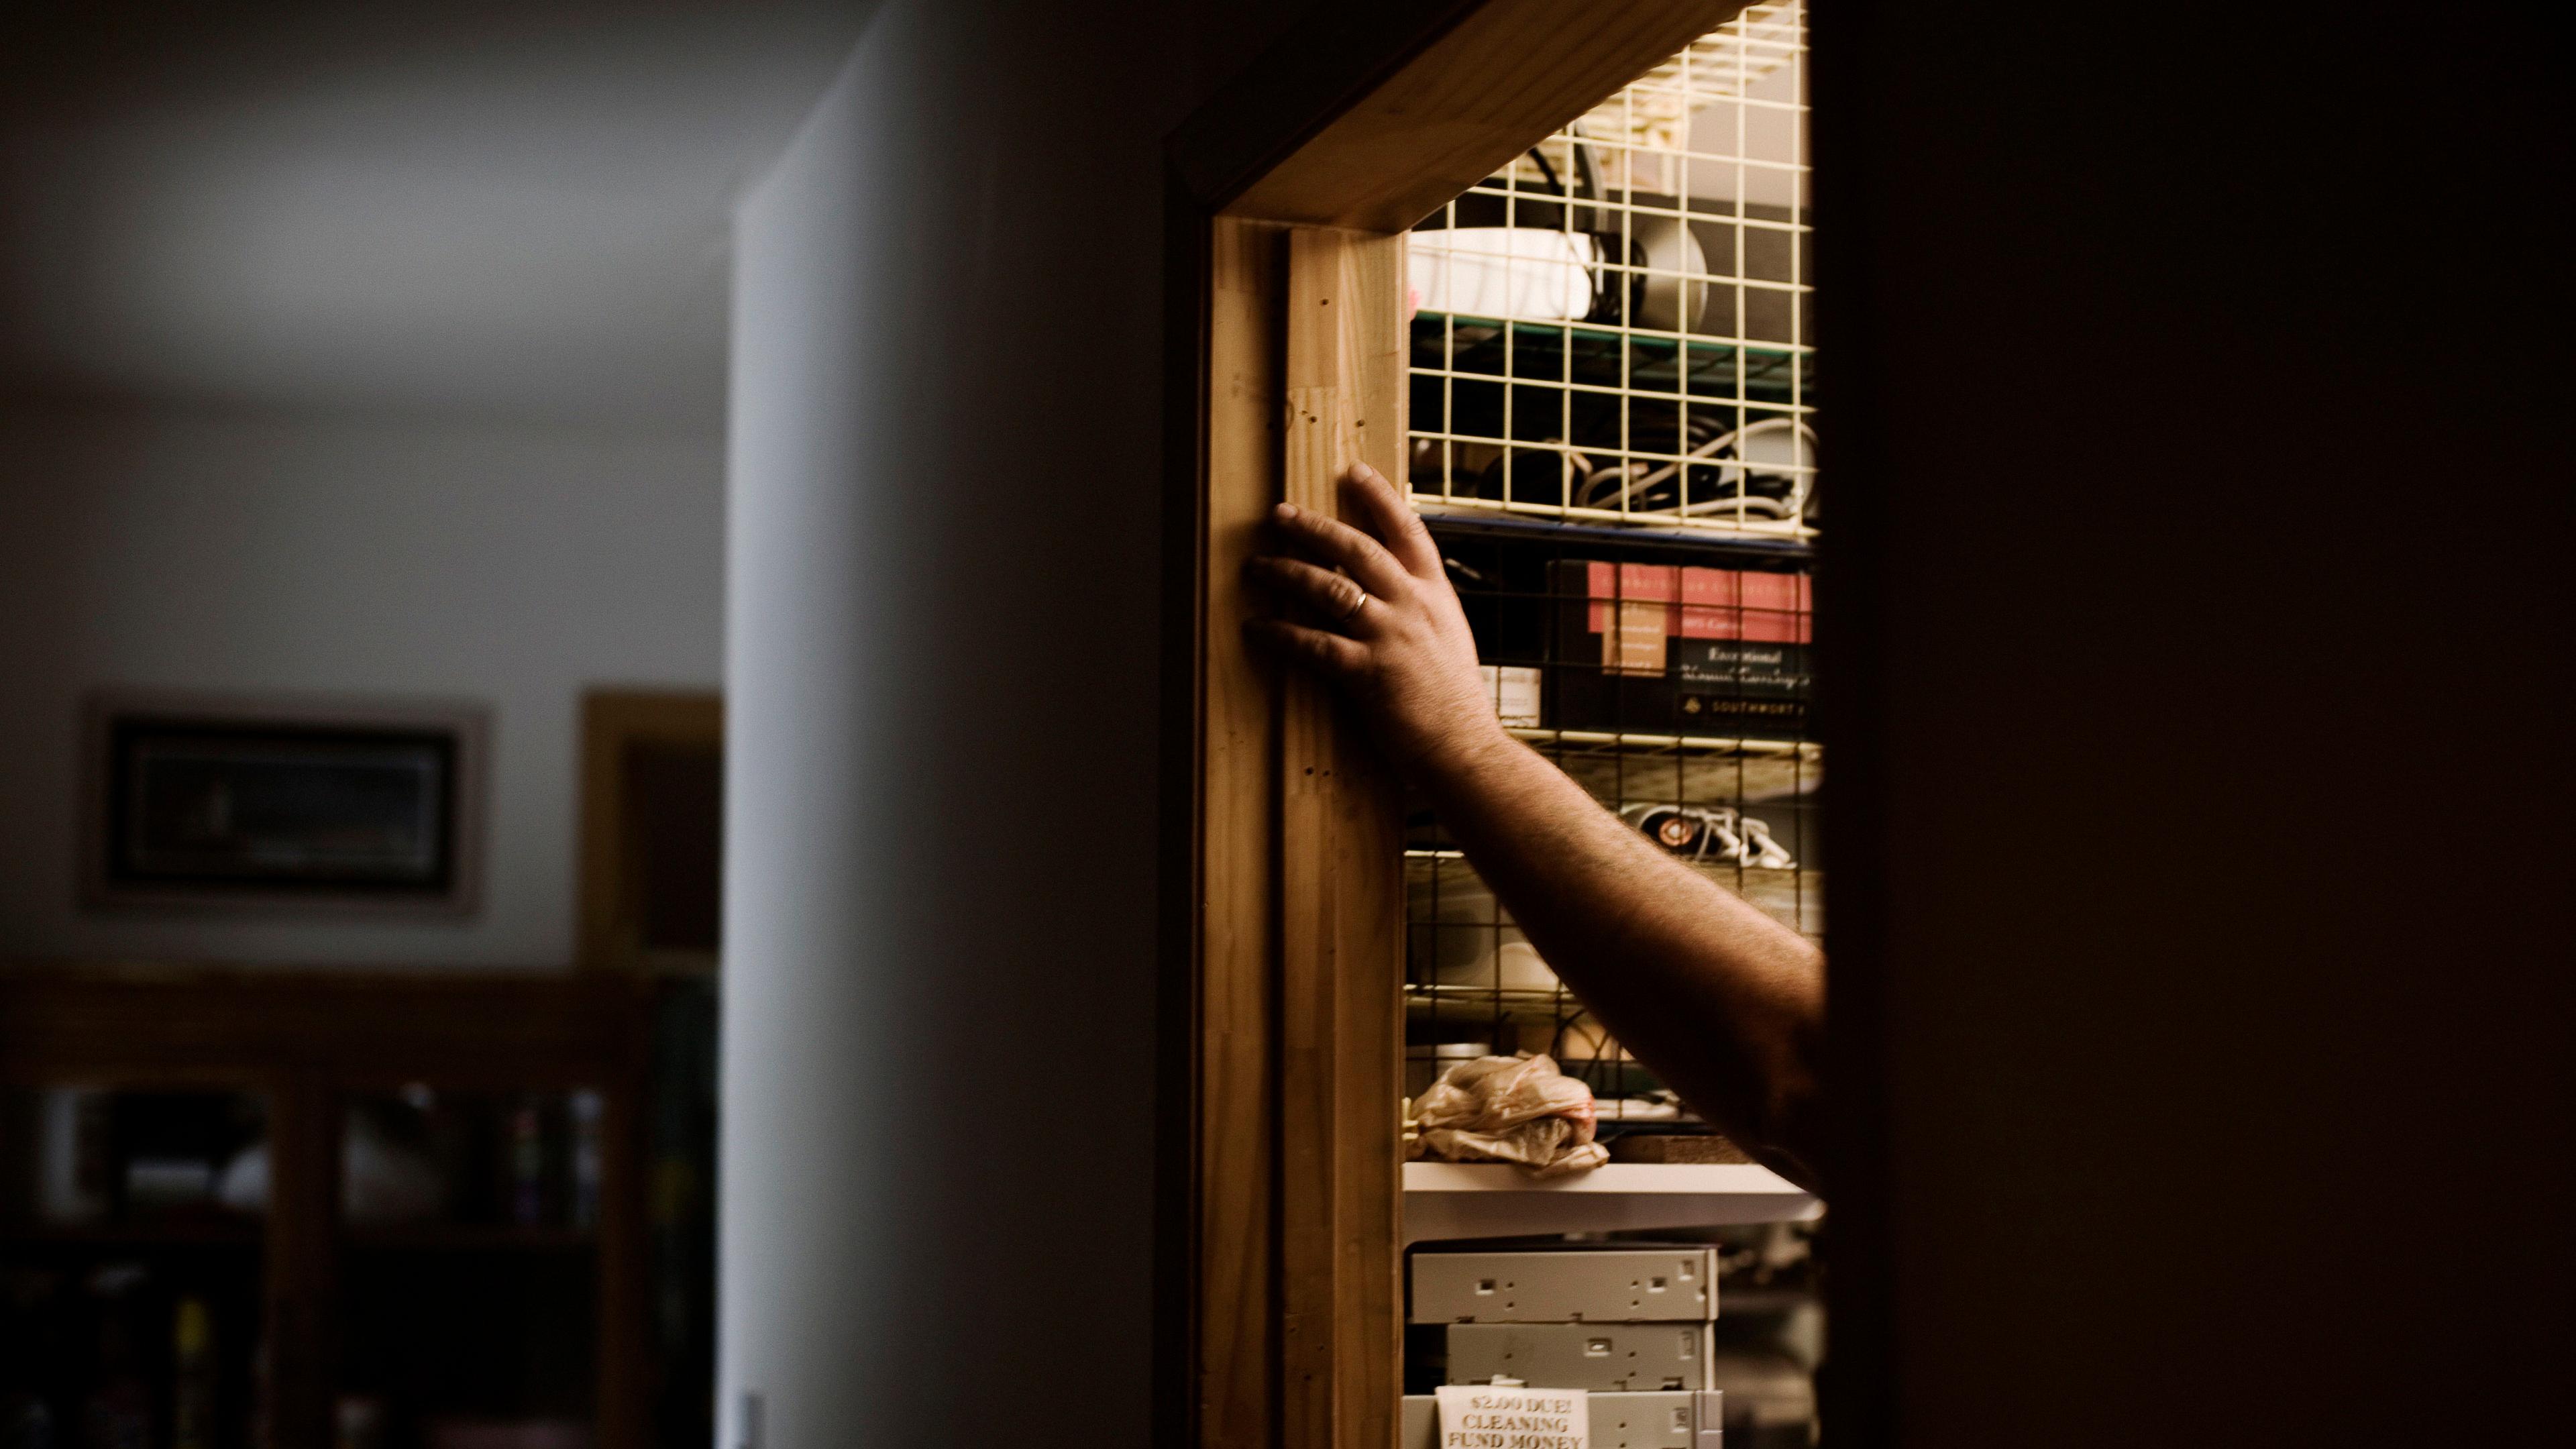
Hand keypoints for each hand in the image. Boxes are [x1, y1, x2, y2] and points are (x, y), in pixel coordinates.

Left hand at [1244, 462, 1511, 779]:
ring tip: (1256, 564)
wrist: (1466, 748)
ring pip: (1328, 588)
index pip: (1409, 530)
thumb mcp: (1447, 638)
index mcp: (1436, 594)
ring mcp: (1390, 637)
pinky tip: (1257, 627)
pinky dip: (1280, 633)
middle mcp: (1414, 606)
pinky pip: (1313, 643)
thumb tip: (1390, 587)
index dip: (1380, 497)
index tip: (1354, 472)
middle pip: (1357, 548)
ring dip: (1286, 572)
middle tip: (1280, 514)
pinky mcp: (1368, 673)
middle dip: (1314, 526)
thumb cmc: (1454, 702)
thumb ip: (1421, 608)